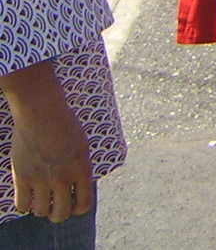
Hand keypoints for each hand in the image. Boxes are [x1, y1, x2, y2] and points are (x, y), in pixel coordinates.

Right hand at [3, 64, 92, 220]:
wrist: (42, 111)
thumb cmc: (64, 124)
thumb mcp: (81, 145)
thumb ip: (80, 167)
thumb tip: (76, 186)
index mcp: (82, 169)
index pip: (84, 204)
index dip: (77, 209)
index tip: (72, 204)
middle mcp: (63, 177)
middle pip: (61, 213)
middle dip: (58, 214)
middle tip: (55, 207)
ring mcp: (42, 178)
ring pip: (41, 211)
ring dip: (41, 209)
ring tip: (40, 201)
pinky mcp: (23, 176)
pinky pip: (22, 204)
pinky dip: (24, 205)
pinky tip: (27, 198)